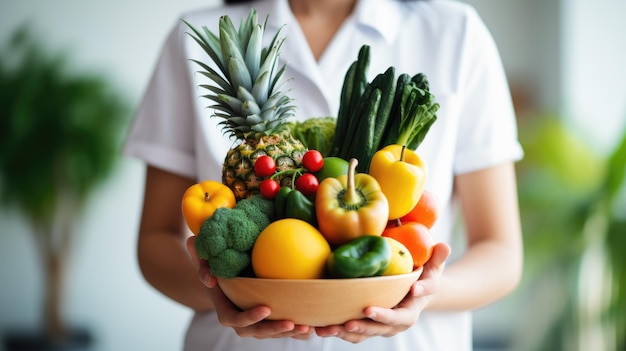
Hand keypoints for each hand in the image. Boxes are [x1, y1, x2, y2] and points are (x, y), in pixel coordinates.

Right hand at [186, 236, 313, 338]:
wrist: (226, 279)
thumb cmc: (216, 267)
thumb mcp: (204, 260)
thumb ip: (199, 253)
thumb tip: (193, 243)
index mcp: (226, 311)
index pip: (236, 320)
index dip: (250, 317)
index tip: (266, 307)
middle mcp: (242, 322)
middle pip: (258, 332)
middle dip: (275, 331)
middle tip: (292, 323)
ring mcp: (258, 324)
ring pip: (274, 334)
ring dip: (291, 333)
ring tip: (308, 327)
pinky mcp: (272, 321)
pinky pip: (286, 329)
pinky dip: (300, 329)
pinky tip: (317, 323)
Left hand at [315, 242, 450, 342]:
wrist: (416, 292)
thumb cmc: (424, 275)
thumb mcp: (434, 267)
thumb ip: (438, 258)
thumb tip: (445, 245)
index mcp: (412, 310)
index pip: (403, 315)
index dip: (392, 312)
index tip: (386, 302)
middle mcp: (396, 322)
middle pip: (383, 328)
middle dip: (368, 325)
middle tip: (354, 319)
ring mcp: (380, 326)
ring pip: (364, 333)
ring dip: (346, 333)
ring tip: (329, 328)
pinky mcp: (366, 324)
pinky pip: (351, 332)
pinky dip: (336, 330)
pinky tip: (319, 326)